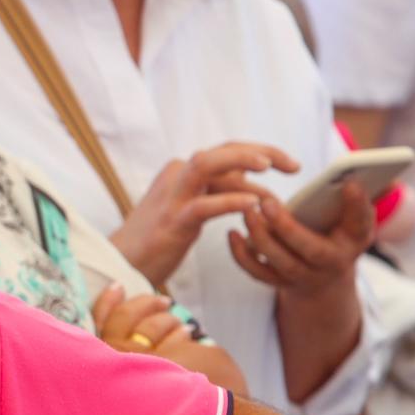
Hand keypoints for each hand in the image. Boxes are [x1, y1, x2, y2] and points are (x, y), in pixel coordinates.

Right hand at [93, 285, 247, 391]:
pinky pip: (173, 337)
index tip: (118, 286)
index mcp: (99, 363)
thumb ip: (116, 366)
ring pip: (151, 326)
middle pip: (126, 316)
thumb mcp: (122, 388)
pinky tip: (188, 334)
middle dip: (145, 304)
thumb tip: (118, 343)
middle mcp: (113, 358)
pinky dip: (180, 333)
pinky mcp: (168, 362)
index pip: (100, 321)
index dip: (108, 301)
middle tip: (162, 301)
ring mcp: (139, 359)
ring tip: (179, 324)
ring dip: (167, 320)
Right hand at [110, 143, 297, 287]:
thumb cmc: (159, 240)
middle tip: (292, 165)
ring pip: (207, 165)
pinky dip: (231, 200)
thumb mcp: (191, 210)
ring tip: (269, 167)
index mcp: (181, 172)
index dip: (260, 151)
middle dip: (260, 152)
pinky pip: (204, 205)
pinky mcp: (172, 221)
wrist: (122, 264)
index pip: (225, 150)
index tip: (289, 164)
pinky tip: (254, 203)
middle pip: (220, 151)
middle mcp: (176, 176)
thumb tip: (254, 188)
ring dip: (240, 162)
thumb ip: (216, 194)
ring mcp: (172, 197)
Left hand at [227, 181, 373, 297]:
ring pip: (282, 262)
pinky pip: (258, 273)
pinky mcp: (280, 282)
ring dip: (261, 237)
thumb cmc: (337, 235)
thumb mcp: (354, 220)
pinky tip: (232, 233)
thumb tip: (382, 177)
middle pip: (311, 249)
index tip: (350, 183)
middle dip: (288, 227)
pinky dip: (243, 255)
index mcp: (355, 241)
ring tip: (248, 211)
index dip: (357, 205)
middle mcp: (332, 263)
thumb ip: (360, 199)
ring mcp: (304, 276)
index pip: (361, 224)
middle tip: (266, 202)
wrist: (324, 279)